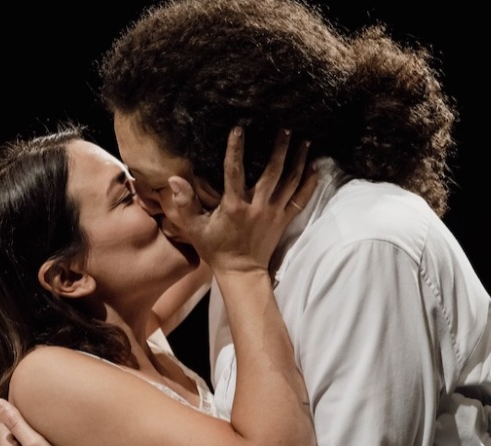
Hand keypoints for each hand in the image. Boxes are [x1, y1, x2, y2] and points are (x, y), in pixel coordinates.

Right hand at [160, 127, 317, 274]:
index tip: (239, 129)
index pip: (234, 171)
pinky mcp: (283, 221)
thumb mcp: (195, 229)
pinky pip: (300, 200)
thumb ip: (184, 204)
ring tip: (305, 141)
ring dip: (299, 161)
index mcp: (234, 206)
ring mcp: (273, 213)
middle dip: (280, 148)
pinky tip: (316, 168)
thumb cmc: (216, 249)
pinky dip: (309, 184)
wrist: (241, 272)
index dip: (236, 149)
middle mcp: (257, 207)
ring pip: (290, 182)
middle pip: (273, 172)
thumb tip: (174, 180)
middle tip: (286, 128)